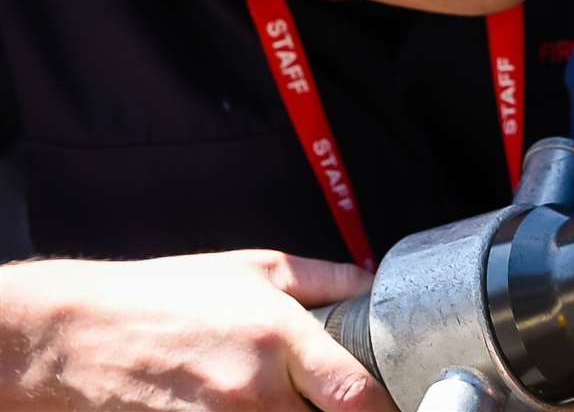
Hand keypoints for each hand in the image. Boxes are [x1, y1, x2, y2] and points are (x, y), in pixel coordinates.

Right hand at [0, 250, 390, 410]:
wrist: (78, 335)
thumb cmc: (167, 296)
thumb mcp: (255, 269)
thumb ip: (326, 279)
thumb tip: (375, 282)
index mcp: (280, 339)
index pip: (356, 397)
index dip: (385, 411)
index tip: (401, 407)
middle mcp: (255, 391)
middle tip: (346, 408)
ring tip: (297, 406)